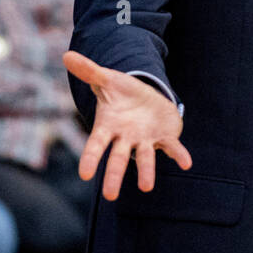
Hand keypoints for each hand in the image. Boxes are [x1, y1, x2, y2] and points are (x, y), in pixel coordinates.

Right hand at [63, 50, 191, 200]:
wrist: (146, 98)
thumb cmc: (122, 92)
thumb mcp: (107, 79)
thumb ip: (89, 70)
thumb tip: (66, 55)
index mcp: (109, 126)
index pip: (96, 144)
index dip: (91, 158)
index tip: (84, 174)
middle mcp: (126, 138)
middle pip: (118, 158)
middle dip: (115, 176)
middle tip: (109, 197)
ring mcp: (145, 140)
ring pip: (145, 157)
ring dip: (146, 171)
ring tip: (146, 187)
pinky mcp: (164, 137)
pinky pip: (171, 147)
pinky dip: (179, 155)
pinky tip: (186, 163)